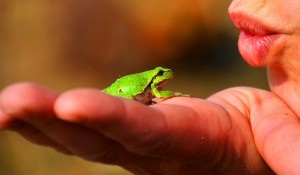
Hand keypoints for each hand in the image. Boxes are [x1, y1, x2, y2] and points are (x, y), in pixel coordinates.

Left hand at [0, 82, 298, 174]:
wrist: (240, 142)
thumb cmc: (259, 136)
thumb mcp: (279, 139)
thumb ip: (285, 146)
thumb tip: (299, 165)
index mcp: (189, 146)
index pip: (144, 134)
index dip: (111, 121)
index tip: (70, 105)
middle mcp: (152, 152)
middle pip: (94, 141)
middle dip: (50, 122)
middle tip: (8, 101)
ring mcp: (134, 146)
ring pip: (79, 137)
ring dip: (40, 120)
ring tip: (6, 103)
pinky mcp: (127, 135)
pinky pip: (84, 127)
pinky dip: (52, 118)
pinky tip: (29, 108)